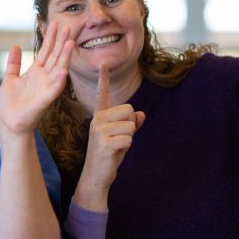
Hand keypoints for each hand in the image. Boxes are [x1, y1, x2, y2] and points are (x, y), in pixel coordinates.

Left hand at [0, 20, 74, 135]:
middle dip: (62, 42)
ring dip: (65, 57)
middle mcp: (44, 78)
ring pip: (58, 69)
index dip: (51, 37)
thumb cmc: (10, 103)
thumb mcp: (9, 79)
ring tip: (71, 43)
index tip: (56, 23)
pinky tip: (64, 71)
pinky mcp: (43, 101)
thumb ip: (13, 63)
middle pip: (55, 56)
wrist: (9, 122)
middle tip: (69, 26)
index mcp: (36, 72)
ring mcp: (45, 89)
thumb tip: (14, 46)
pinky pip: (53, 90)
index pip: (46, 51)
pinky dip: (59, 81)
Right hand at [75, 64, 144, 209]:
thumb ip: (131, 125)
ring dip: (129, 138)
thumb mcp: (121, 138)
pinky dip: (127, 147)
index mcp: (99, 116)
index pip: (103, 94)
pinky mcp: (104, 142)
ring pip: (131, 124)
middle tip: (118, 140)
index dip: (103, 78)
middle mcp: (97, 120)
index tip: (102, 63)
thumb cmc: (108, 155)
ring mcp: (99, 130)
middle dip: (130, 126)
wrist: (96, 176)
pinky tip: (115, 153)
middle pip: (129, 109)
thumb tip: (142, 115)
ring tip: (116, 147)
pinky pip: (129, 138)